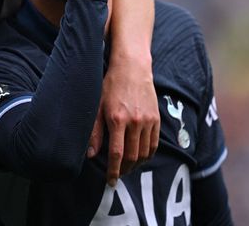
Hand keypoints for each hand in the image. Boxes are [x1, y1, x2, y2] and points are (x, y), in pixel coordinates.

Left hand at [88, 55, 159, 185]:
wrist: (133, 68)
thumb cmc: (111, 85)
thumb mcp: (97, 106)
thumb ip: (95, 132)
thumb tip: (91, 155)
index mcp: (117, 119)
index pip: (116, 154)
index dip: (113, 170)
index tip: (110, 181)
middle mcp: (135, 122)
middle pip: (132, 156)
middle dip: (125, 169)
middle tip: (118, 174)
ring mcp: (148, 121)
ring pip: (144, 152)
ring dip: (136, 164)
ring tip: (128, 167)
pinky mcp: (157, 119)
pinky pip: (154, 143)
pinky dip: (147, 154)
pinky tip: (140, 156)